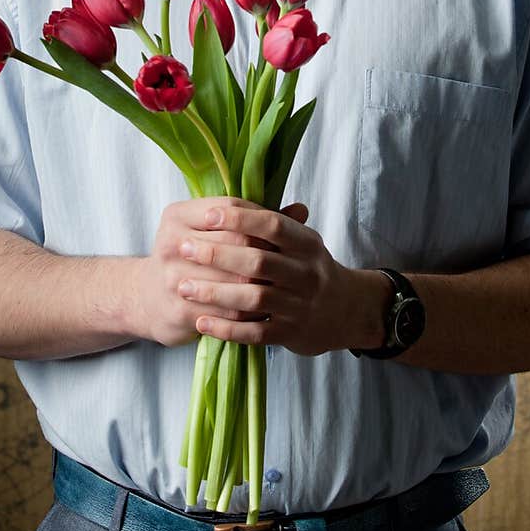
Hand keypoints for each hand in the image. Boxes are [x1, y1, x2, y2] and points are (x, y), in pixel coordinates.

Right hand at [135, 197, 281, 347]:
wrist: (150, 299)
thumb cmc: (192, 257)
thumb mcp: (212, 231)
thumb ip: (254, 219)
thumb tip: (302, 210)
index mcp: (177, 215)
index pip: (228, 208)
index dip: (259, 219)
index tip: (281, 231)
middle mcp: (170, 243)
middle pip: (233, 244)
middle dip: (264, 253)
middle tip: (291, 262)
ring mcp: (172, 278)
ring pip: (233, 280)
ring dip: (262, 286)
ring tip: (284, 288)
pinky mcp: (179, 310)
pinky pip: (225, 312)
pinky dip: (249, 313)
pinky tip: (265, 311)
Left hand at [174, 197, 383, 355]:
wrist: (346, 312)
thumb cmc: (311, 269)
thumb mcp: (302, 242)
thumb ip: (272, 223)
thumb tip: (229, 197)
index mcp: (307, 244)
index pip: (273, 225)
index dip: (240, 219)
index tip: (207, 214)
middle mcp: (307, 273)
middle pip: (258, 261)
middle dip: (217, 254)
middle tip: (183, 248)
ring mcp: (300, 305)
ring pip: (254, 298)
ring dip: (215, 293)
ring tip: (183, 286)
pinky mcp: (291, 333)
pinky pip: (255, 332)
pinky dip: (227, 328)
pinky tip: (201, 322)